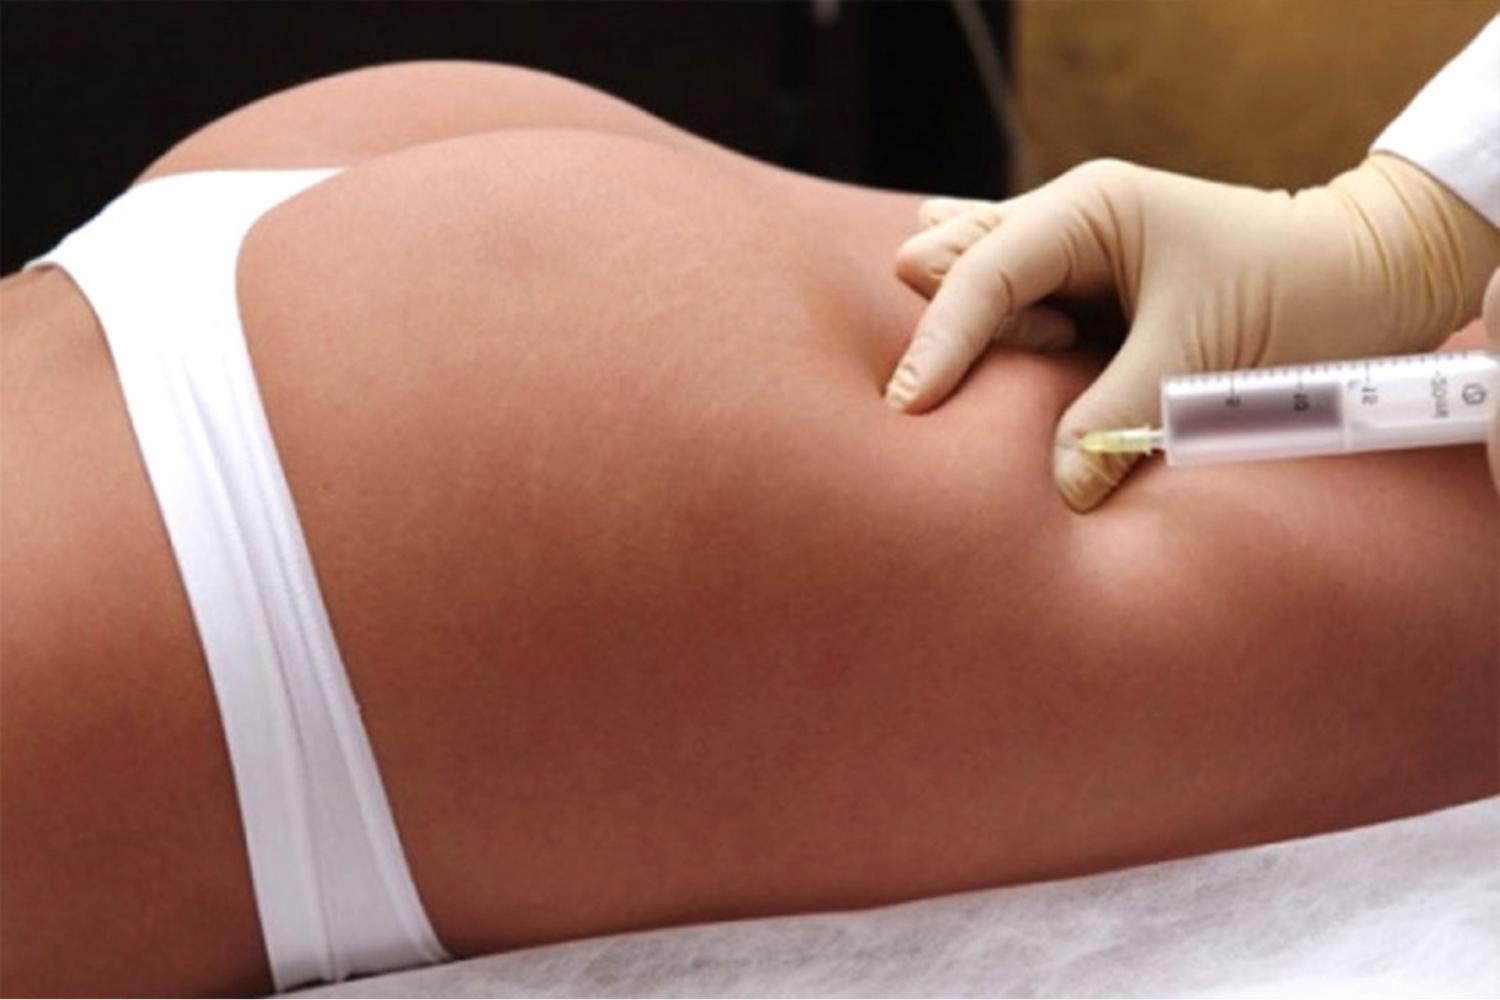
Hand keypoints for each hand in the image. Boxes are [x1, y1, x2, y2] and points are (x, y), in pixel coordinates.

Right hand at [885, 155, 1499, 510]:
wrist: (1370, 279)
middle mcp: (1070, 219)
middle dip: (941, 329)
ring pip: (975, 280)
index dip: (943, 342)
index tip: (908, 409)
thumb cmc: (1300, 298)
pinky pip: (1009, 300)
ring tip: (957, 386)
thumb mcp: (1203, 363)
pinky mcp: (1086, 292)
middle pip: (959, 265)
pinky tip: (956, 341)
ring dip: (964, 334)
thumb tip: (1057, 490)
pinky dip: (985, 331)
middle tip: (934, 406)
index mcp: (1091, 209)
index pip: (985, 273)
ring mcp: (1075, 252)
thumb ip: (1119, 420)